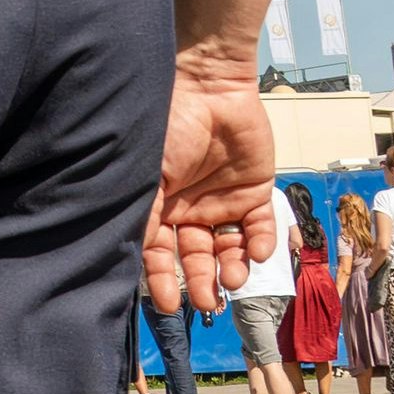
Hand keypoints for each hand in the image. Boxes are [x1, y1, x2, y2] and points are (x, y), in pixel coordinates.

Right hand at [144, 58, 274, 313]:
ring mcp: (223, 202)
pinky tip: (255, 253)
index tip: (168, 305)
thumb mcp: (148, 174)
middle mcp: (190, 210)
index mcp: (160, 207)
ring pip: (229, 248)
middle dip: (202, 283)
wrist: (211, 87)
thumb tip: (133, 257)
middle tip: (209, 304)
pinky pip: (260, 227)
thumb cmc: (169, 125)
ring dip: (231, 268)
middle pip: (196, 257)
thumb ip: (144, 215)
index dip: (163, 280)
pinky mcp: (255, 192)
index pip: (160, 253)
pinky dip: (260, 243)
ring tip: (233, 279)